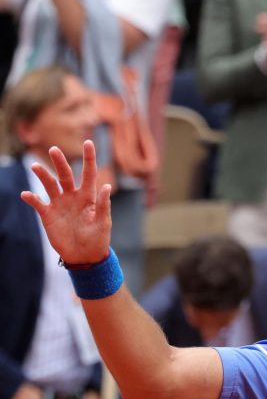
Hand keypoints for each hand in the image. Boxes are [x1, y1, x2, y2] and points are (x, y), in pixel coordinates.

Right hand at [21, 141, 111, 265]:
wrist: (84, 256)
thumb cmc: (98, 239)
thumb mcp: (103, 223)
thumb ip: (104, 205)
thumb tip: (107, 186)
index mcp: (89, 196)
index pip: (88, 173)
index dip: (89, 158)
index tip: (88, 142)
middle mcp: (72, 196)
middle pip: (65, 175)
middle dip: (59, 162)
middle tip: (53, 150)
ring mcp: (59, 204)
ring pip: (49, 185)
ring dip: (42, 175)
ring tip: (36, 167)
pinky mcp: (48, 214)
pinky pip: (38, 203)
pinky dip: (31, 198)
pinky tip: (27, 194)